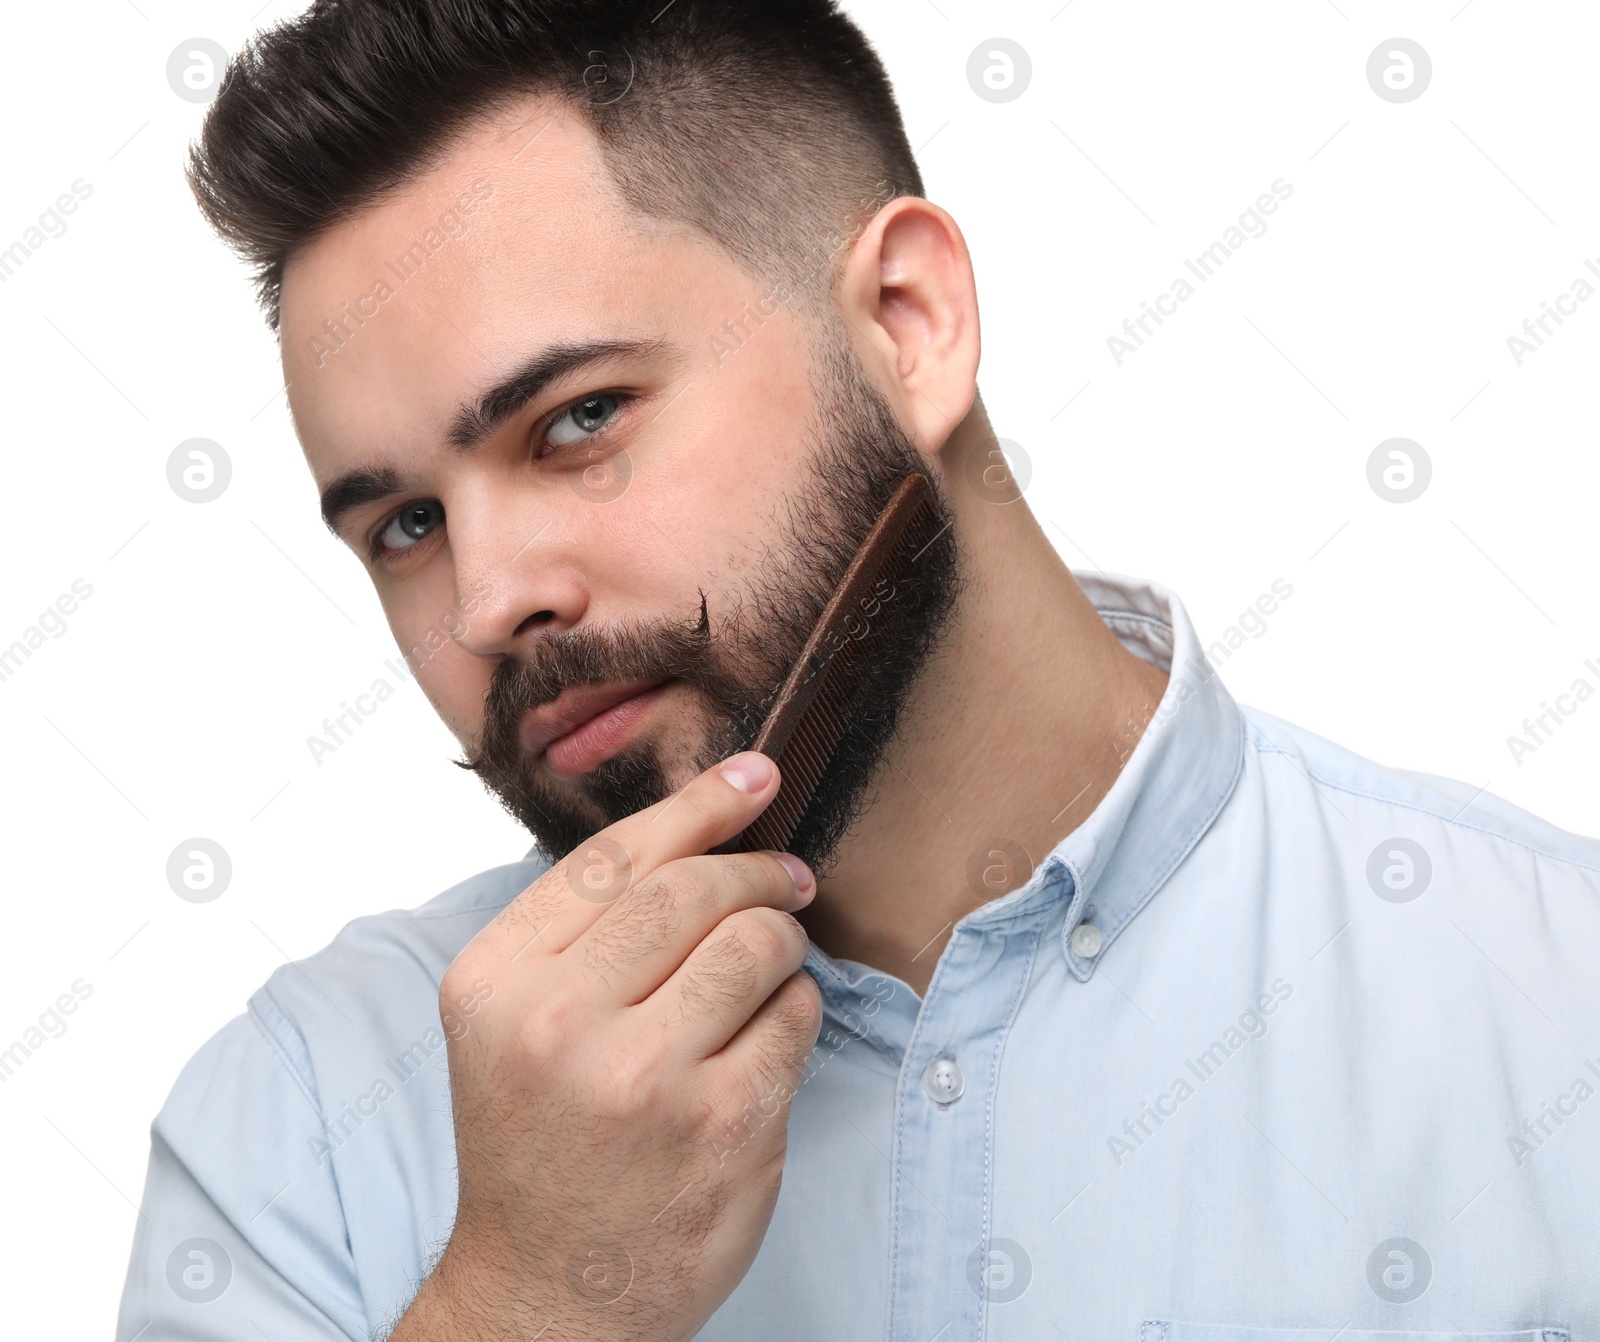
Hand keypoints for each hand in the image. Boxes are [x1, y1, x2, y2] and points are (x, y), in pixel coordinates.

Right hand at [392, 751, 820, 1341]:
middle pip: (694, 891)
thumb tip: (701, 824)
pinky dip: (797, 1010)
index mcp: (495, 983)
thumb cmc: (538, 1143)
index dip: (698, 804)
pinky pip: (795, 1018)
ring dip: (782, 941)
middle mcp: (559, 1026)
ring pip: (757, 945)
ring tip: (772, 964)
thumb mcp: (511, 1022)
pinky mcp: (723, 1129)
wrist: (546, 1297)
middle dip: (755, 870)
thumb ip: (583, 929)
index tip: (753, 775)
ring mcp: (645, 1081)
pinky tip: (768, 1035)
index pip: (616, 858)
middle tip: (784, 877)